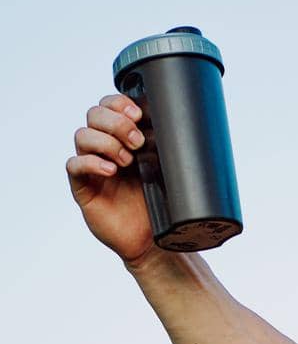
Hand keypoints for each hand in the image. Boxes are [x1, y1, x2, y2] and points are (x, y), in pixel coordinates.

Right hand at [66, 93, 155, 268]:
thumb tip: (177, 122)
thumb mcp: (167, 169)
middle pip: (94, 115)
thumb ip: (166, 146)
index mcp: (123, 137)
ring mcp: (91, 166)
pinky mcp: (83, 187)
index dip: (118, 103)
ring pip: (82, 135)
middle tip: (138, 142)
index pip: (109, 105)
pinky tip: (110, 171)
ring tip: (127, 161)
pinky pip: (74, 164)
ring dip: (106, 142)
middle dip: (116, 123)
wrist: (152, 239)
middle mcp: (104, 147)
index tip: (138, 115)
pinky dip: (91, 162)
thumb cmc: (160, 203)